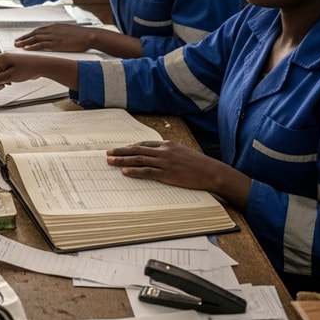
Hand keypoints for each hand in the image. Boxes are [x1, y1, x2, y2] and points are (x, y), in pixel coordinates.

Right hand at [0, 52, 73, 90]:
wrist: (42, 66)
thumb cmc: (29, 68)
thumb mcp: (11, 76)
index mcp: (0, 58)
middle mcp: (3, 58)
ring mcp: (7, 61)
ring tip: (4, 85)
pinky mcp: (12, 65)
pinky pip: (2, 71)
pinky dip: (3, 78)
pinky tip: (9, 82)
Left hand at [14, 23, 99, 52]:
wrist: (89, 36)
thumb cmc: (82, 36)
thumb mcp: (69, 32)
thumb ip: (61, 34)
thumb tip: (58, 39)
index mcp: (55, 27)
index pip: (39, 30)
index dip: (30, 34)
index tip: (24, 38)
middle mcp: (52, 30)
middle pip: (34, 33)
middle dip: (24, 38)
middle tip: (16, 42)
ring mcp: (53, 36)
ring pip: (35, 39)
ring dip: (25, 42)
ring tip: (17, 45)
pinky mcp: (56, 43)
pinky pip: (41, 45)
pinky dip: (32, 46)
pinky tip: (26, 49)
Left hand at [106, 141, 250, 206]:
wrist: (211, 171)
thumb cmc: (199, 164)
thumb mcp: (183, 152)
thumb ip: (170, 152)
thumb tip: (159, 155)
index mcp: (168, 145)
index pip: (144, 144)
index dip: (130, 147)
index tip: (120, 149)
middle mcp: (164, 151)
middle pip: (137, 150)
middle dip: (121, 152)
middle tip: (108, 153)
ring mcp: (165, 162)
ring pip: (139, 160)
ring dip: (123, 161)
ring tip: (111, 162)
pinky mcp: (167, 174)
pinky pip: (147, 172)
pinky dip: (134, 172)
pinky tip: (125, 172)